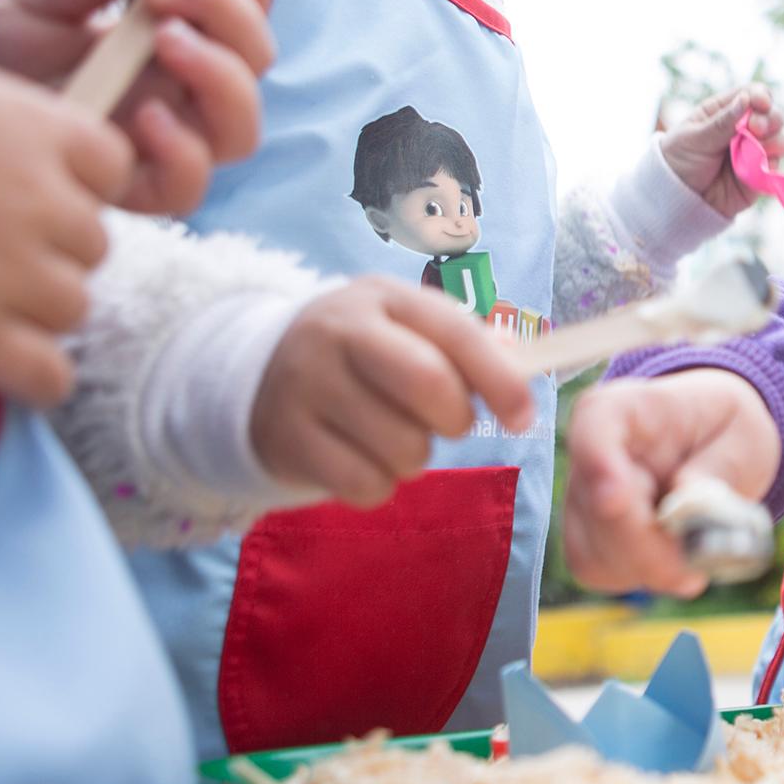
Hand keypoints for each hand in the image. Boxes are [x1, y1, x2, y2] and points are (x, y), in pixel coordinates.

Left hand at [0, 0, 277, 215]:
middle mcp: (191, 94)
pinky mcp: (136, 187)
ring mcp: (171, 143)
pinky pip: (187, 188)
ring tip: (165, 39)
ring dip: (220, 77)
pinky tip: (146, 115)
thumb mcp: (47, 2)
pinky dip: (182, 152)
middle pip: (257, 64)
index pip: (249, 9)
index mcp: (187, 42)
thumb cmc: (16, 56)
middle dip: (227, 15)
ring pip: (240, 129)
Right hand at [0, 55, 131, 406]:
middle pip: (90, 243)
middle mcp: (41, 202)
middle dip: (46, 251)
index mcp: (35, 129)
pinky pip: (50, 377)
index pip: (109, 166)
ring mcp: (15, 274)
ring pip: (72, 308)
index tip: (25, 195)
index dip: (71, 186)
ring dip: (31, 311)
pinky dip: (30, 376)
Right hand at [250, 278, 536, 508]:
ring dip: (415, 457)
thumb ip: (466, 344)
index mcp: (384, 298)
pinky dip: (378, 485)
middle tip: (447, 425)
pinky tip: (363, 460)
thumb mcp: (408, 331)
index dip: (500, 379)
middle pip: (427, 382)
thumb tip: (522, 362)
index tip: (523, 417)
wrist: (259, 374)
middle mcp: (339, 331)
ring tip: (393, 438)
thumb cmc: (364, 355)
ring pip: (401, 446)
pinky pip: (364, 484)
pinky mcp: (286, 439)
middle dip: (456, 419)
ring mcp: (306, 384)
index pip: (455, 332)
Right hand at [561, 370, 779, 596]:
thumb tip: (686, 502)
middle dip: (647, 548)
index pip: (595, 424)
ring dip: (649, 568)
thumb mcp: (743, 437)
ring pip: (594, 552)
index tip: (616, 501)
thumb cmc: (725, 431)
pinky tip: (674, 561)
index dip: (599, 464)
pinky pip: (601, 571)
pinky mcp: (586, 537)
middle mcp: (592, 451)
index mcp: (628, 407)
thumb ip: (719, 469)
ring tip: (696, 556)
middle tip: (695, 571)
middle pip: (596, 509)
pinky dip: (642, 576)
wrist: (712, 443)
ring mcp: (583, 497)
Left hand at [660, 84, 783, 217]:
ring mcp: (754, 152)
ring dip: (774, 142)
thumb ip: (723, 121)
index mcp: (725, 111)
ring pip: (781, 140)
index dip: (761, 96)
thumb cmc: (680, 160)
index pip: (753, 94)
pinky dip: (772, 165)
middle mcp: (744, 129)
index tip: (761, 103)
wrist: (678, 199)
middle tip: (755, 129)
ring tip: (756, 150)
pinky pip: (777, 167)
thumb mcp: (696, 137)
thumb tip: (746, 98)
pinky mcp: (760, 175)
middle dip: (770, 119)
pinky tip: (758, 168)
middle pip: (773, 115)